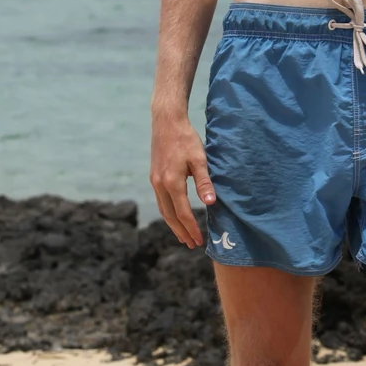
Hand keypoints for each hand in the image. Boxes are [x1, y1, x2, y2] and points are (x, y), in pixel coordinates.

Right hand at [149, 116, 215, 247]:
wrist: (166, 122)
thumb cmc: (186, 139)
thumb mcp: (199, 159)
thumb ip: (204, 182)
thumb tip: (210, 204)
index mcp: (172, 182)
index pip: (183, 212)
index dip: (191, 228)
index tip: (199, 240)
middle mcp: (160, 184)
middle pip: (170, 216)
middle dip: (181, 231)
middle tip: (191, 244)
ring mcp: (154, 181)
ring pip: (163, 209)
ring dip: (173, 224)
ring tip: (182, 235)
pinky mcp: (154, 176)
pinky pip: (160, 201)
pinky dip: (168, 213)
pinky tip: (174, 215)